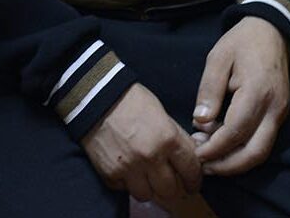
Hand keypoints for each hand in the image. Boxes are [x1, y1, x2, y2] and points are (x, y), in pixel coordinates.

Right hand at [81, 82, 201, 205]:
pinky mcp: (110, 173)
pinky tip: (124, 166)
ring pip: (146, 195)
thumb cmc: (131, 99)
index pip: (191, 171)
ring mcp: (129, 167)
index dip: (194, 179)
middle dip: (170, 184)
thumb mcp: (161, 113)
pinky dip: (125, 181)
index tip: (191, 182)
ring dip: (146, 186)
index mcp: (168, 139)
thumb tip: (190, 157)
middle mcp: (150, 157)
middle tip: (166, 178)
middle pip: (170, 190)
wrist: (95, 93)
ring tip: (143, 174)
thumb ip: (176, 138)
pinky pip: (123, 189)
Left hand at [190, 19, 289, 176]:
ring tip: (211, 161)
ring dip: (237, 163)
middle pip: (254, 152)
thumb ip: (209, 89)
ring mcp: (280, 114)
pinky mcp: (280, 116)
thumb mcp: (217, 58)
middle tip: (203, 166)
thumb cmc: (240, 42)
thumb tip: (200, 122)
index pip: (235, 131)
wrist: (271, 32)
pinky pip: (264, 142)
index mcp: (257, 92)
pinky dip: (245, 152)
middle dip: (228, 165)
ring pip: (262, 152)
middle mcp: (274, 109)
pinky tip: (224, 148)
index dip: (215, 147)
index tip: (195, 152)